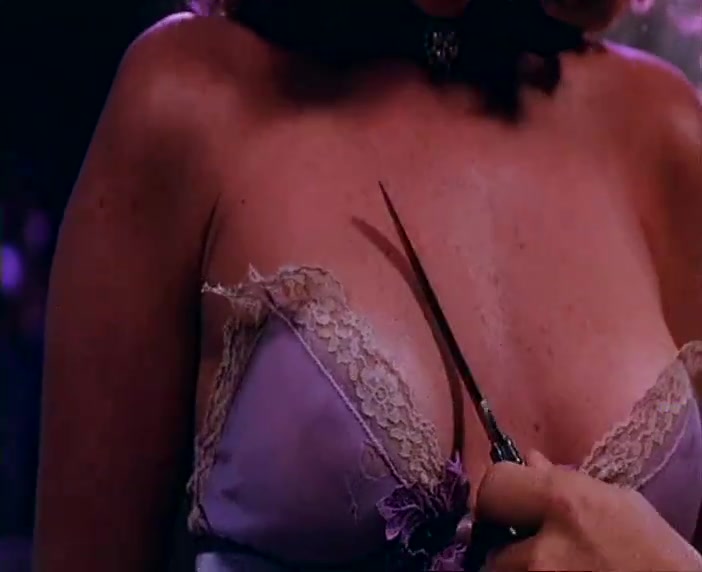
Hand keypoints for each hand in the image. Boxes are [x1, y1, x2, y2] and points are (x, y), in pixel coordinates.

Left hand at [474, 451, 701, 570]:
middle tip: (513, 534)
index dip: (499, 489)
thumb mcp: (616, 503)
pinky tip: (549, 571)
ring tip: (539, 561)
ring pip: (498, 566)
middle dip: (498, 529)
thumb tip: (530, 460)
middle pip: (487, 529)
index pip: (495, 482)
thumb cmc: (653, 550)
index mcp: (564, 503)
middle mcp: (544, 547)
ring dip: (513, 562)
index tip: (507, 498)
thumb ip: (564, 482)